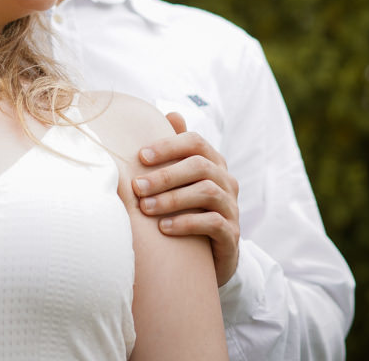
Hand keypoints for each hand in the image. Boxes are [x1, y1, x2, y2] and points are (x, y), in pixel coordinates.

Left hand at [135, 112, 240, 285]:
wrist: (211, 256)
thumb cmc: (190, 210)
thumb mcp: (182, 181)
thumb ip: (177, 151)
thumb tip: (172, 113)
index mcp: (213, 163)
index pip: (195, 142)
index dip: (169, 146)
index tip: (141, 156)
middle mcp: (226, 181)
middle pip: (200, 166)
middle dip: (165, 175)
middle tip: (137, 187)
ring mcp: (232, 207)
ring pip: (207, 192)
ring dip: (172, 199)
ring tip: (145, 208)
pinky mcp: (232, 234)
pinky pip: (213, 223)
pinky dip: (187, 223)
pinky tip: (164, 228)